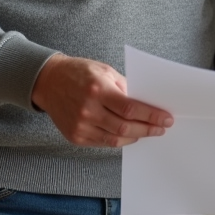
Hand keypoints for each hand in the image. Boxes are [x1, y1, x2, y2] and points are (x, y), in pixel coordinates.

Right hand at [31, 54, 172, 146]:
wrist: (48, 82)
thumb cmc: (79, 73)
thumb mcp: (104, 71)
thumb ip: (125, 87)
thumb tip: (146, 103)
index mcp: (97, 90)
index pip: (130, 109)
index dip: (151, 116)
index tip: (166, 119)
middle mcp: (87, 110)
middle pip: (125, 127)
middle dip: (147, 129)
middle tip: (161, 128)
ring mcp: (80, 126)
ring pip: (115, 138)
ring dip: (135, 136)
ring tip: (147, 131)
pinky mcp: (75, 136)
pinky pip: (103, 143)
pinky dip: (119, 139)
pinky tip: (129, 134)